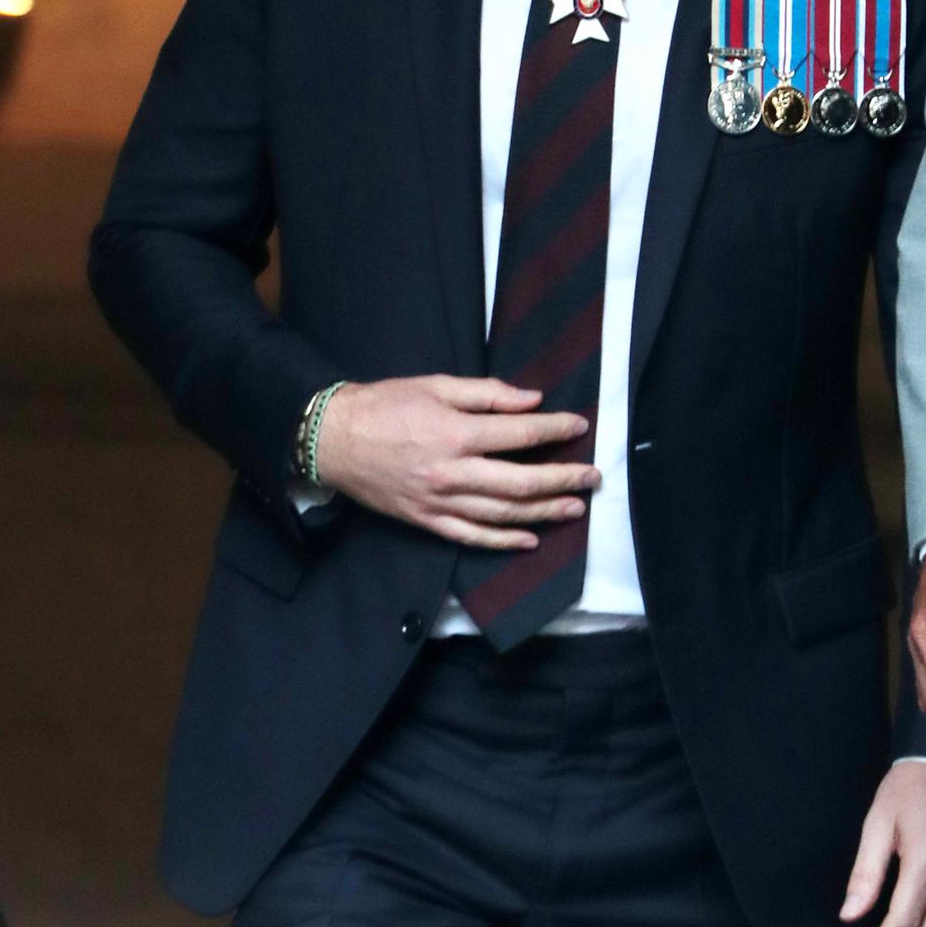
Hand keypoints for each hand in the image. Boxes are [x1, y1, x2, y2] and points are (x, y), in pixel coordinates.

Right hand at [316, 375, 598, 549]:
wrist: (333, 439)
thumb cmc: (385, 405)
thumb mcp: (436, 385)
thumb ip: (486, 394)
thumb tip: (531, 400)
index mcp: (456, 433)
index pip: (521, 434)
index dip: (555, 430)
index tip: (579, 427)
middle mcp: (452, 473)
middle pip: (521, 482)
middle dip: (563, 480)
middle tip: (592, 477)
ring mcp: (440, 502)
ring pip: (503, 513)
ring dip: (544, 512)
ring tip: (574, 508)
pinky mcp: (427, 521)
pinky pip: (472, 536)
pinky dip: (503, 540)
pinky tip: (529, 539)